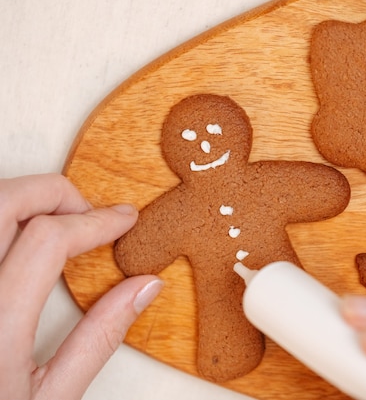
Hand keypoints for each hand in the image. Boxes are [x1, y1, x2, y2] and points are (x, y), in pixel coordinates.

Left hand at [0, 174, 162, 399]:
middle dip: (56, 192)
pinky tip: (15, 243)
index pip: (49, 237)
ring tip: (55, 225)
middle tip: (89, 212)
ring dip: (22, 201)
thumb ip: (101, 335)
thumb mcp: (51, 398)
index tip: (123, 220)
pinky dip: (1, 225)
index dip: (96, 220)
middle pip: (5, 201)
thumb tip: (145, 287)